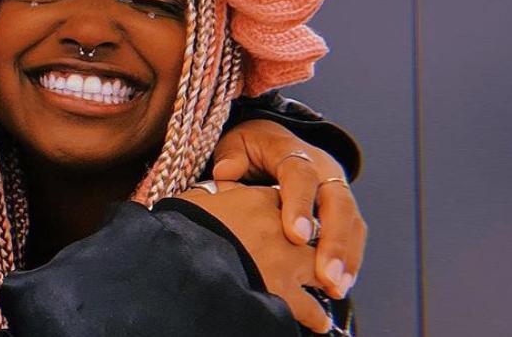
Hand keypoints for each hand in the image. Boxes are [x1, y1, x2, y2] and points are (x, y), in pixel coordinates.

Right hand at [178, 182, 330, 333]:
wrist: (182, 256)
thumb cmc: (183, 228)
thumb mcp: (197, 199)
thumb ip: (217, 193)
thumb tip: (220, 189)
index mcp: (258, 200)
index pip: (284, 199)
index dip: (286, 210)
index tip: (285, 219)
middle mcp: (280, 227)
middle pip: (312, 233)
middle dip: (317, 245)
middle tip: (317, 255)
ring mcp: (286, 260)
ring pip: (320, 270)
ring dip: (324, 281)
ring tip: (329, 290)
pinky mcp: (283, 292)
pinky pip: (310, 308)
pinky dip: (315, 316)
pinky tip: (318, 322)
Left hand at [211, 119, 365, 298]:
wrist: (273, 140)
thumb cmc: (252, 146)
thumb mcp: (237, 143)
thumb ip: (232, 156)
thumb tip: (225, 172)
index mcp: (294, 151)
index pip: (301, 175)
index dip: (299, 205)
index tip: (296, 236)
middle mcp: (323, 169)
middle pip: (338, 203)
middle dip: (334, 241)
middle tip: (325, 275)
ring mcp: (337, 188)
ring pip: (352, 221)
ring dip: (346, 256)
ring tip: (336, 288)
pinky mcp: (343, 208)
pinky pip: (354, 232)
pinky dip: (350, 260)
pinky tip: (340, 285)